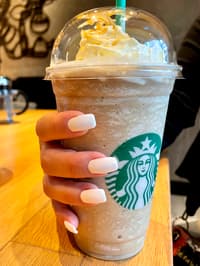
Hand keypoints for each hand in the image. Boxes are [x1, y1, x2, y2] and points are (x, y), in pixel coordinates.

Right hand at [36, 110, 117, 233]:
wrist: (99, 157)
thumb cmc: (103, 136)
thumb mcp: (106, 124)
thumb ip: (115, 115)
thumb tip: (144, 101)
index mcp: (55, 134)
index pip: (46, 126)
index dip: (62, 123)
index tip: (90, 120)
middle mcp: (49, 154)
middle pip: (50, 160)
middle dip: (77, 162)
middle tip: (107, 163)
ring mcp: (52, 177)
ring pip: (51, 185)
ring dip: (74, 191)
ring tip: (99, 195)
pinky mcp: (58, 198)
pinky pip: (55, 208)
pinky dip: (65, 215)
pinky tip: (77, 224)